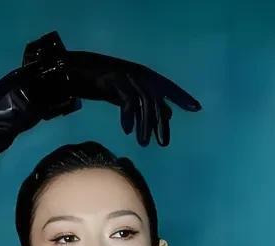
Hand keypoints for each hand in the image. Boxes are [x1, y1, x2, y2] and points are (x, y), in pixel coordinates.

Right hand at [62, 49, 200, 145]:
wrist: (77, 72)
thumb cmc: (104, 85)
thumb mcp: (129, 96)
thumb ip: (147, 104)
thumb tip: (168, 114)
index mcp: (144, 76)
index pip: (166, 87)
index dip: (181, 96)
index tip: (197, 107)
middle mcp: (138, 74)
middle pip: (156, 99)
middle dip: (161, 123)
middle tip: (163, 143)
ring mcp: (126, 75)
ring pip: (143, 102)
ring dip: (145, 125)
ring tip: (143, 143)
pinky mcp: (113, 80)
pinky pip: (126, 100)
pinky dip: (128, 116)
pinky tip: (126, 129)